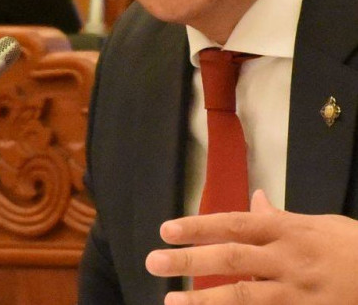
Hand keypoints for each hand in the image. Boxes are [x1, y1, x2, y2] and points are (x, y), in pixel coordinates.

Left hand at [146, 190, 357, 303]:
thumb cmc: (352, 248)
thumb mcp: (317, 224)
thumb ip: (279, 217)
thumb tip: (255, 198)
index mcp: (286, 231)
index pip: (233, 224)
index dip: (198, 227)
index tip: (166, 230)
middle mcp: (285, 260)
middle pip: (231, 259)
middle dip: (190, 261)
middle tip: (154, 262)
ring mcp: (295, 294)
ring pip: (244, 298)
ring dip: (204, 302)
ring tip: (171, 302)